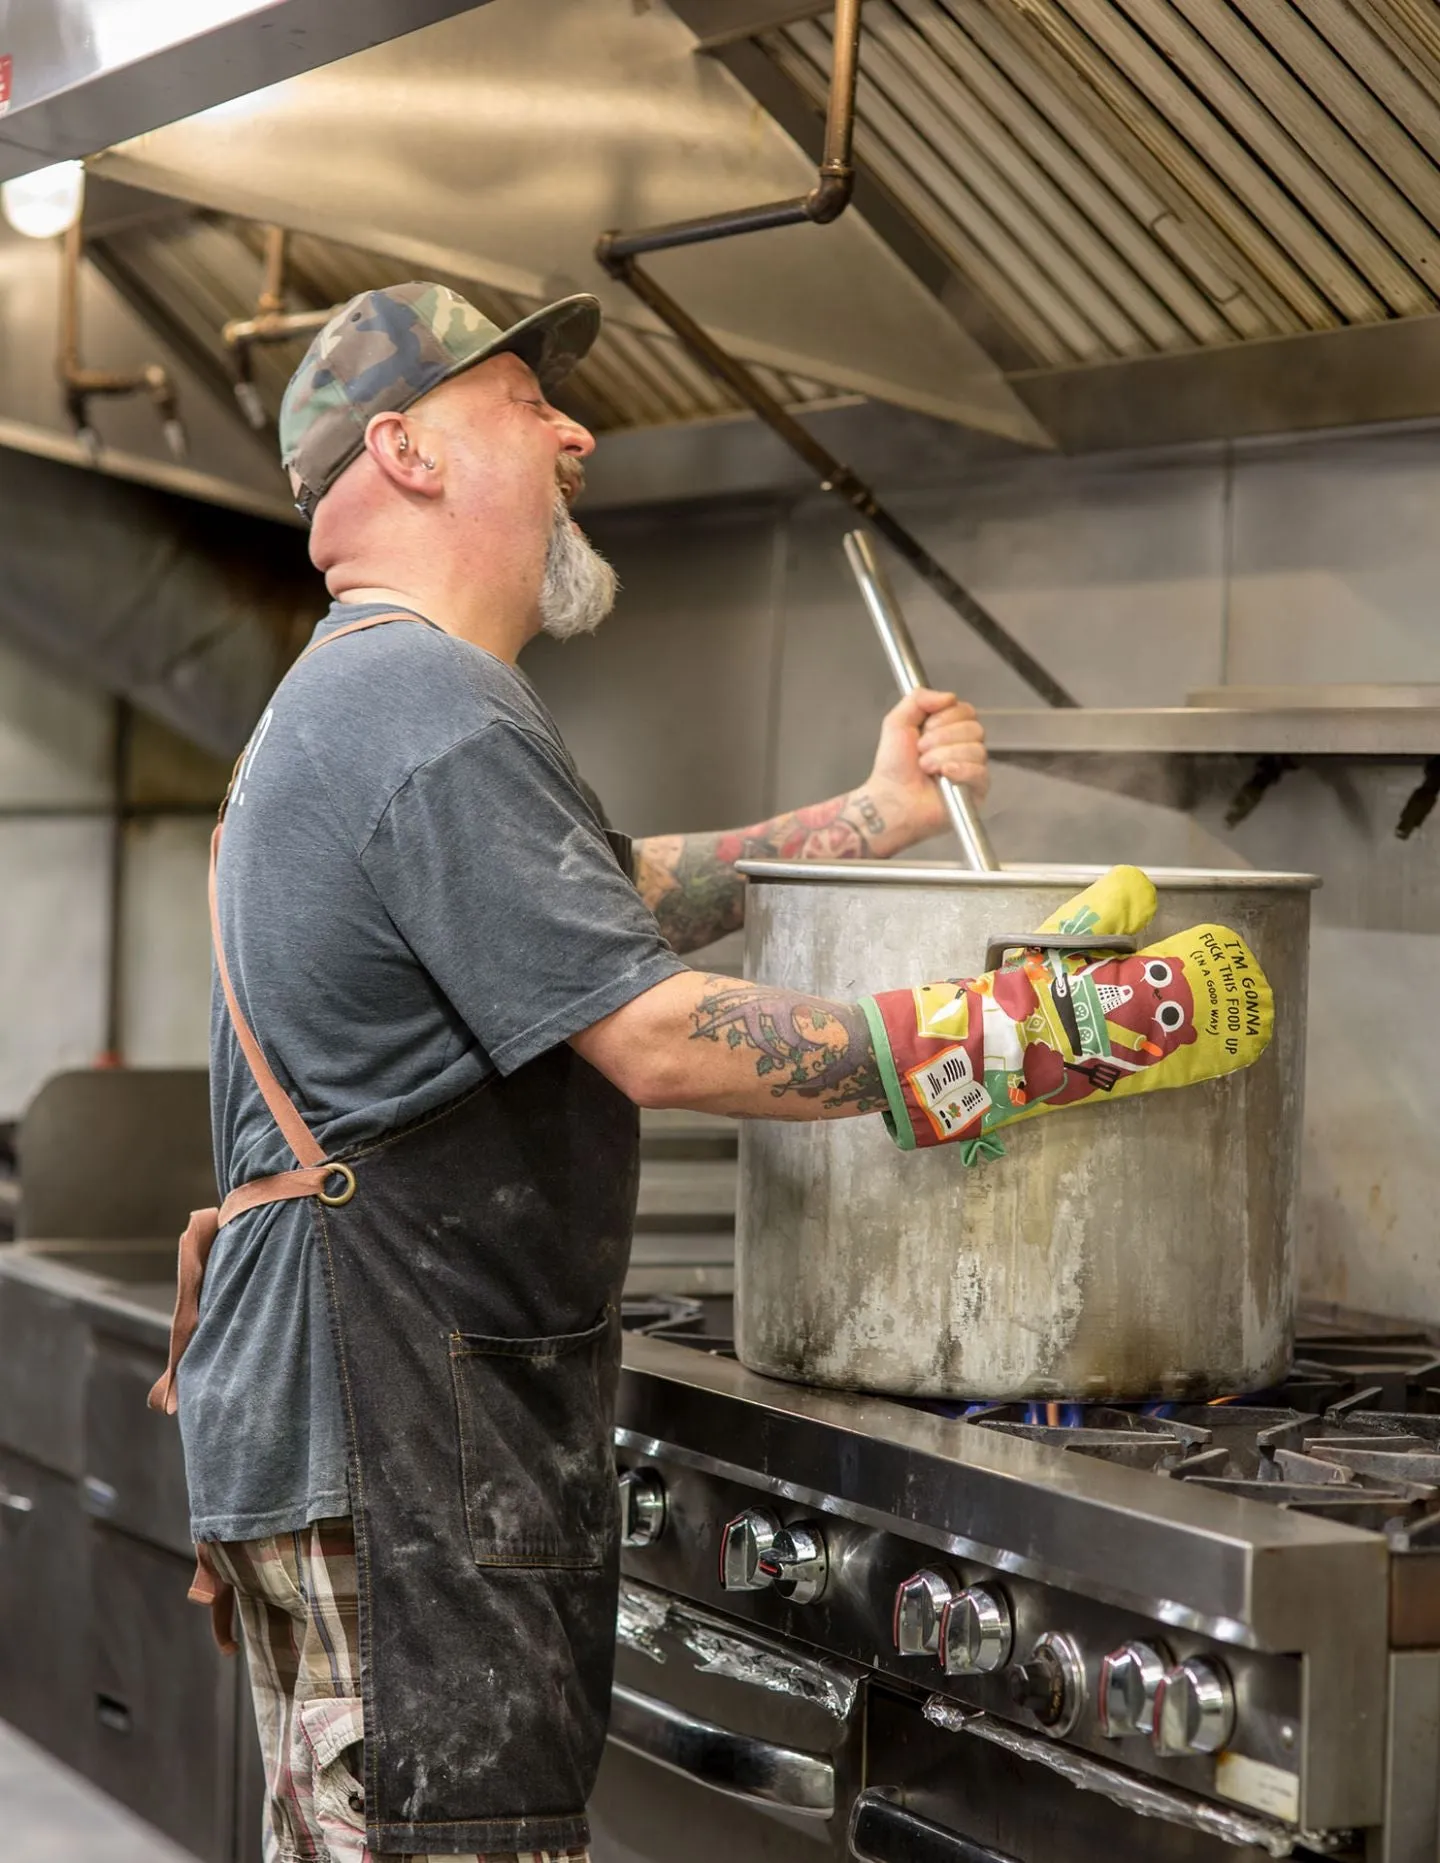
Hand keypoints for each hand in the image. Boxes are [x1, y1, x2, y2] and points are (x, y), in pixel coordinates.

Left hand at [862, 688, 987, 853]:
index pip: (966, 710)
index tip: (924, 729)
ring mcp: (972, 769)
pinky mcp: (976, 790)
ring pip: (977, 749)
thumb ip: (918, 698)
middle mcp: (964, 748)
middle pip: (974, 728)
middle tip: (921, 750)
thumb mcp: (897, 722)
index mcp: (949, 730)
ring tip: (925, 767)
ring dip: (943, 756)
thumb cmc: (893, 768)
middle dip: (941, 737)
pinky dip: (960, 771)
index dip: (945, 718)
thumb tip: (948, 696)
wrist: (890, 798)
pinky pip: (980, 772)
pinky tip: (944, 775)